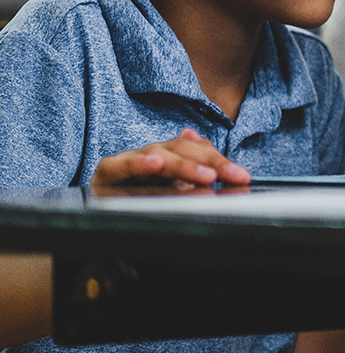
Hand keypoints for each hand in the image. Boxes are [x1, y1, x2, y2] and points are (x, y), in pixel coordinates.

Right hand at [90, 128, 251, 188]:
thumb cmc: (138, 195)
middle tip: (230, 177)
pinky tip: (155, 164)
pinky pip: (120, 166)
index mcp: (169, 154)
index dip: (220, 161)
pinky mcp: (105, 173)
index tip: (243, 177)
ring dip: (183, 166)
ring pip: (158, 156)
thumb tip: (227, 168)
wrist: (95, 202)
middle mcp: (150, 153)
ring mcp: (128, 161)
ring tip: (204, 174)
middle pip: (182, 150)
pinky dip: (138, 164)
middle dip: (209, 163)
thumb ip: (198, 174)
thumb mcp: (174, 189)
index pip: (198, 150)